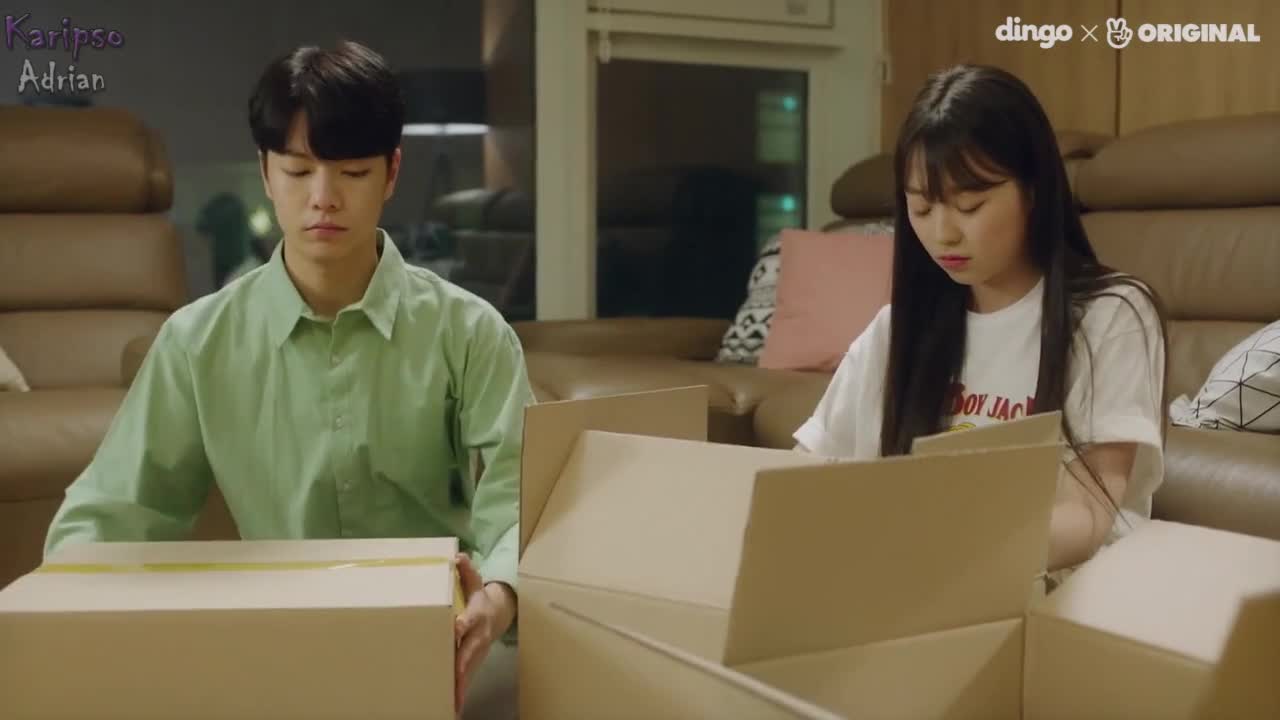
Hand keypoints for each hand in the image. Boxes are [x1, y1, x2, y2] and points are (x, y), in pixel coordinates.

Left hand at [453, 553, 516, 714]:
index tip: (456, 628)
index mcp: (476, 615)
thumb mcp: (475, 583)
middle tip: (454, 678)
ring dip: (461, 686)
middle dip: (462, 665)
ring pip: (468, 670)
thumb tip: (457, 556)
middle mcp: (478, 636)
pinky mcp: (473, 662)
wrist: (497, 616)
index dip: (462, 624)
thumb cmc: (480, 599)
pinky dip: (460, 692)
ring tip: (454, 703)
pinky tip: (453, 707)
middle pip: (469, 651)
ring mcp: (477, 651)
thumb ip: (465, 572)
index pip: (469, 619)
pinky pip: (466, 678)